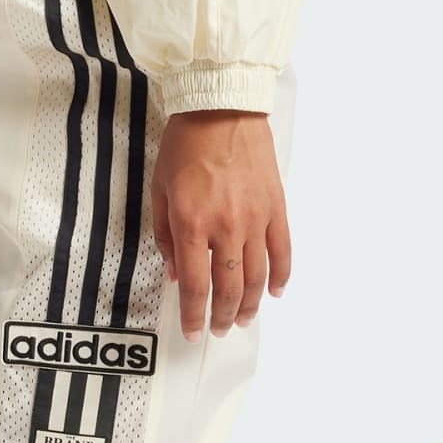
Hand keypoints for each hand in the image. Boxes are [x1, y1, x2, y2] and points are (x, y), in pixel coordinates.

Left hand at [150, 109, 291, 340]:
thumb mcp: (159, 191)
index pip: (195, 286)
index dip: (193, 315)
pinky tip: (275, 292)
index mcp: (192, 224)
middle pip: (229, 289)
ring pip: (258, 277)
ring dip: (252, 305)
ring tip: (245, 320)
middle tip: (219, 330)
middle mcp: (226, 228)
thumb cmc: (183, 146)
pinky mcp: (276, 208)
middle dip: (223, 317)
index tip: (192, 332)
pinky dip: (281, 276)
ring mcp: (255, 219)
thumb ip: (166, 237)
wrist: (220, 109)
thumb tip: (175, 274)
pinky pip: (282, 251)